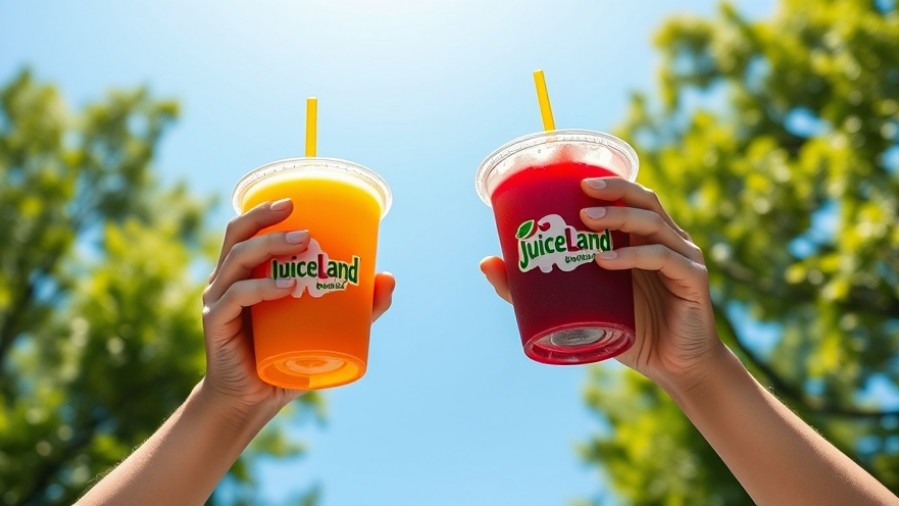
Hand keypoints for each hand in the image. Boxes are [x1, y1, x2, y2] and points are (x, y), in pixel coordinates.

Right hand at [201, 198, 395, 410]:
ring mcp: (218, 301)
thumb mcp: (326, 330)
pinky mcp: (217, 324)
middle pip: (238, 235)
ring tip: (304, 242)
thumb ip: (357, 308)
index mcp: (245, 275)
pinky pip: (237, 297)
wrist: (250, 403)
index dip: (265, 210)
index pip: (247, 232)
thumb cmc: (284, 361)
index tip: (296, 197)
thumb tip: (389, 278)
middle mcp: (226, 281)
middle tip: (297, 209)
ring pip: (238, 259)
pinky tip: (286, 287)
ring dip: (270, 245)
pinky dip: (262, 288)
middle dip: (265, 216)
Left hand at [480, 178, 721, 388]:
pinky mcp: (693, 280)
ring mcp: (683, 257)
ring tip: (586, 222)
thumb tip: (486, 262)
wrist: (676, 368)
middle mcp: (666, 240)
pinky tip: (608, 261)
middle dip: (613, 189)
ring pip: (653, 223)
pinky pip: (663, 259)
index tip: (570, 177)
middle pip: (644, 199)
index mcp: (643, 238)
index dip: (606, 182)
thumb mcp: (580, 308)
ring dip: (619, 218)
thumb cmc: (630, 333)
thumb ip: (536, 288)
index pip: (629, 198)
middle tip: (580, 190)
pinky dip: (634, 256)